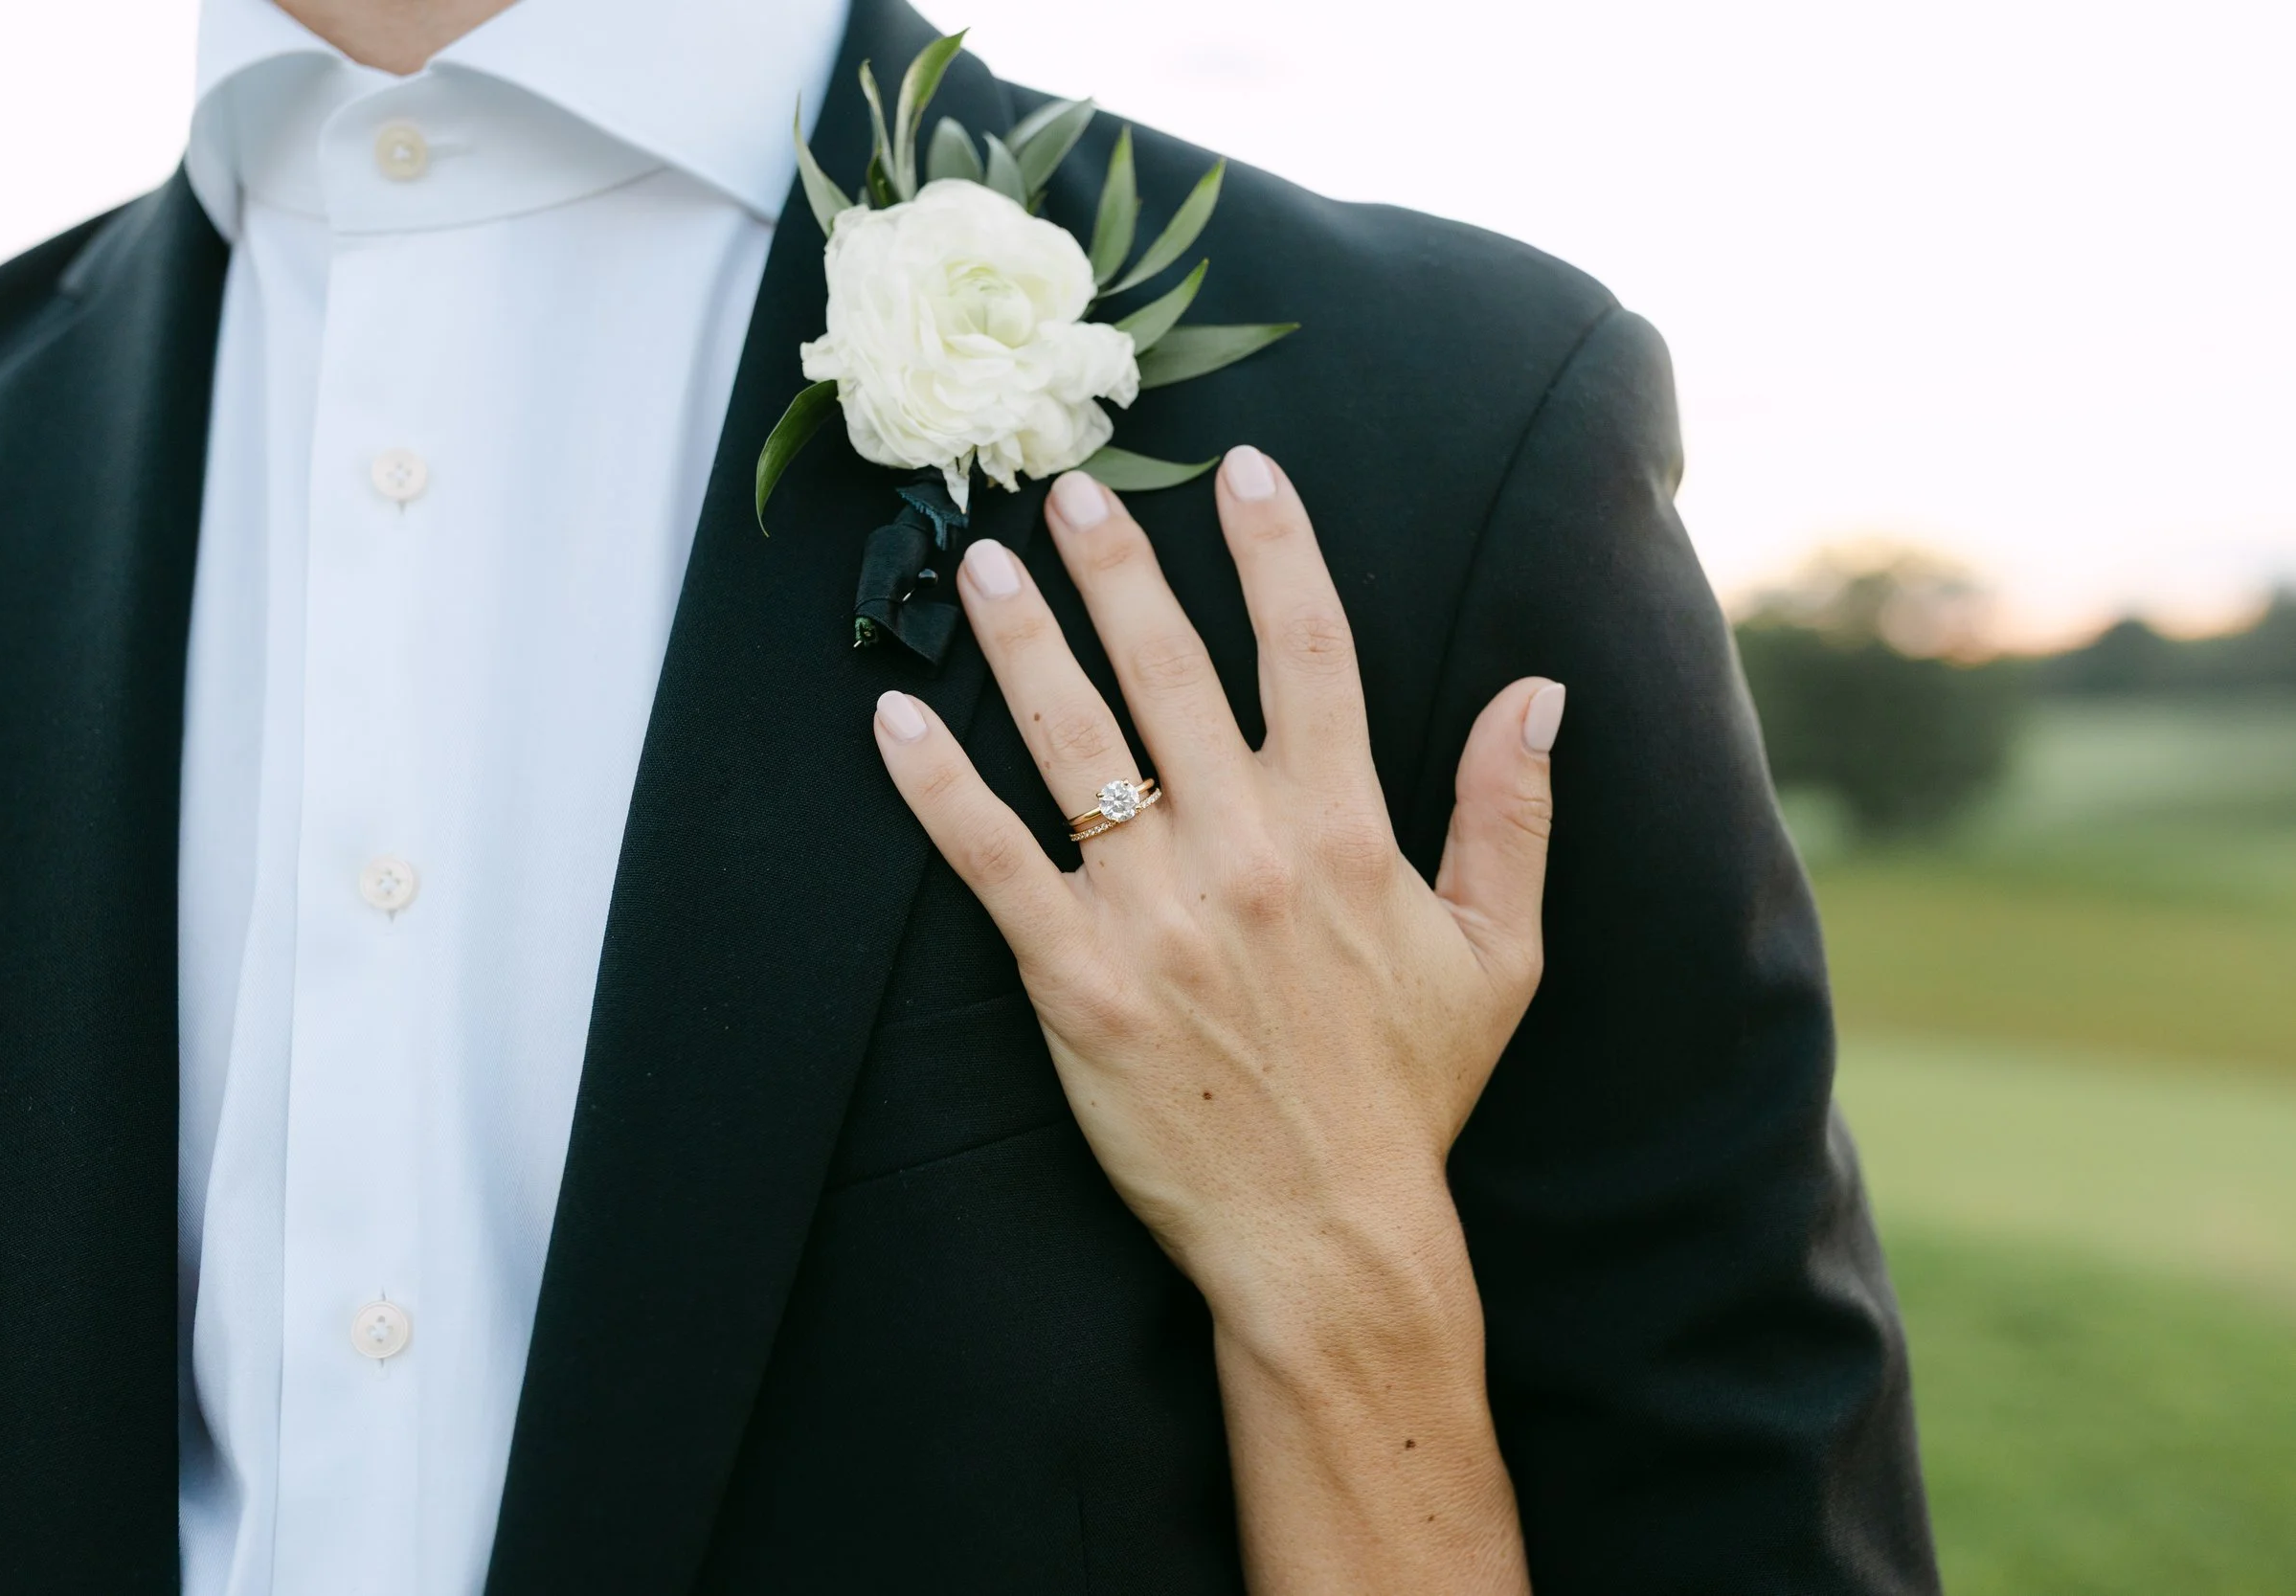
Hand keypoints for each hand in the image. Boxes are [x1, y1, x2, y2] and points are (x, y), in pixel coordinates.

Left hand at [871, 447, 1562, 1320]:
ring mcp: (1154, 913)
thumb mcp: (1498, 955)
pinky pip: (994, 860)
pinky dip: (940, 786)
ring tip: (980, 565)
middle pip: (1171, 672)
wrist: (1328, 1234)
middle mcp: (1246, 851)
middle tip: (1069, 489)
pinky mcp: (1076, 979)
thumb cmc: (1408, 1094)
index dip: (1275, 549)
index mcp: (1344, 831)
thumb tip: (1540, 693)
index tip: (1240, 470)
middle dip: (1118, 567)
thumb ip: (1510, 813)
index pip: (1311, 651)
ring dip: (1024, 642)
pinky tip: (897, 719)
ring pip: (1076, 744)